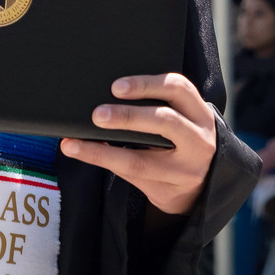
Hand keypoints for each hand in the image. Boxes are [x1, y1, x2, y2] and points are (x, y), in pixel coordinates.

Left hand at [59, 73, 218, 216]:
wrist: (199, 187)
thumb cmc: (181, 141)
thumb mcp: (181, 120)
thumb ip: (156, 106)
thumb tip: (104, 94)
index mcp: (200, 114)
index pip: (178, 89)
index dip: (146, 84)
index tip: (116, 86)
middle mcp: (199, 140)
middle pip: (165, 122)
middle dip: (128, 116)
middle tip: (97, 114)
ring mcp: (186, 170)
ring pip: (141, 160)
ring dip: (103, 150)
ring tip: (74, 142)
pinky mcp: (168, 190)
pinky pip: (129, 176)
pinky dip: (102, 161)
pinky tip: (80, 152)